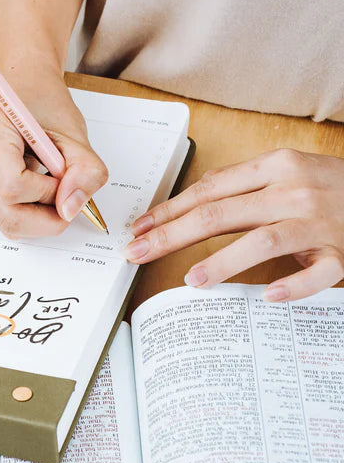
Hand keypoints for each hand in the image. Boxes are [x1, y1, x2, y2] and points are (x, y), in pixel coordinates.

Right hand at [0, 61, 107, 237]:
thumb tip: (71, 208)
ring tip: (52, 187)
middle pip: (7, 214)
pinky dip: (28, 212)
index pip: (13, 186)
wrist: (23, 87)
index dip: (48, 193)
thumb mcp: (74, 132)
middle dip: (46, 217)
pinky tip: (38, 188)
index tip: (67, 180)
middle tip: (67, 198)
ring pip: (5, 222)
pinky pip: (2, 215)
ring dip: (39, 217)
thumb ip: (84, 170)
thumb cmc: (44, 102)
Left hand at [124, 148, 343, 300]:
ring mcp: (318, 222)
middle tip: (138, 252)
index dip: (169, 210)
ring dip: (224, 261)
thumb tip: (192, 202)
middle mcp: (293, 190)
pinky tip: (268, 295)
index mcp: (275, 167)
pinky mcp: (342, 252)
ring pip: (263, 240)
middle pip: (221, 213)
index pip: (209, 189)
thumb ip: (244, 185)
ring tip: (192, 279)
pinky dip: (294, 285)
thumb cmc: (331, 187)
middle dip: (173, 234)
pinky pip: (317, 273)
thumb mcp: (288, 172)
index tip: (139, 228)